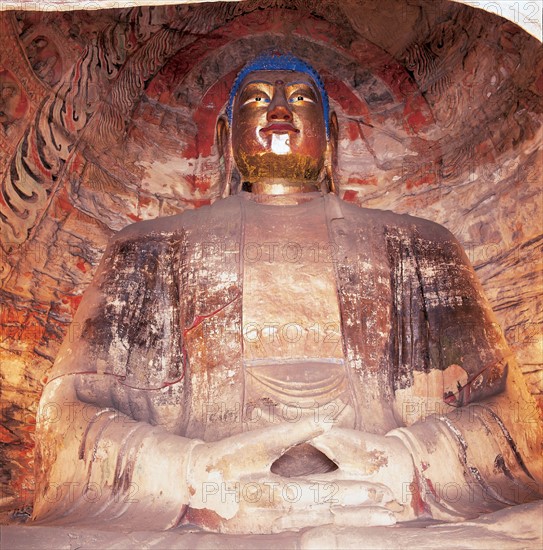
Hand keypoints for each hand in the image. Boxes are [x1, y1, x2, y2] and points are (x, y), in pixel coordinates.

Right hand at [185, 417, 398, 532]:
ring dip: (349, 524)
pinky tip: (340, 525)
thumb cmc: (224, 459)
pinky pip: (306, 528)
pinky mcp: (268, 529)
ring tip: (376, 523)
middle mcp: (280, 516)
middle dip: (361, 516)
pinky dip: (329, 527)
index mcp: (277, 494)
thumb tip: (327, 420)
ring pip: (320, 525)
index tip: (381, 494)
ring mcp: (274, 527)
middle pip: (328, 517)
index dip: (355, 495)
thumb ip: (295, 431)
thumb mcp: (257, 442)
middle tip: (392, 516)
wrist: (194, 484)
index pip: (326, 495)